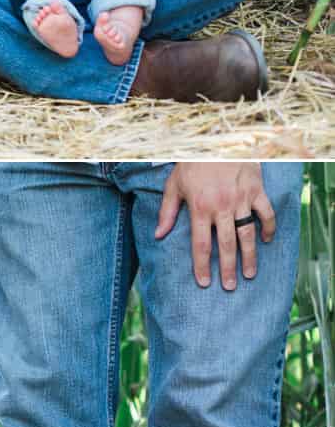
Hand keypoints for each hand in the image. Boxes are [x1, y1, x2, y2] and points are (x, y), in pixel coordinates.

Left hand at [155, 162, 275, 289]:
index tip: (204, 283)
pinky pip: (266, 213)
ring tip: (249, 274)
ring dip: (249, 256)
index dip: (202, 266)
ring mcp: (241, 199)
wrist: (216, 139)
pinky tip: (267, 240)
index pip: (201, 244)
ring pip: (247, 233)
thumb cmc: (192, 163)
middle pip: (226, 244)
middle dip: (228, 268)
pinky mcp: (256, 190)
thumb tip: (158, 235)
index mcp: (200, 207)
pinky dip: (268, 227)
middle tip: (230, 287)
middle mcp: (221, 206)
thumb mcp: (174, 184)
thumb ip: (167, 211)